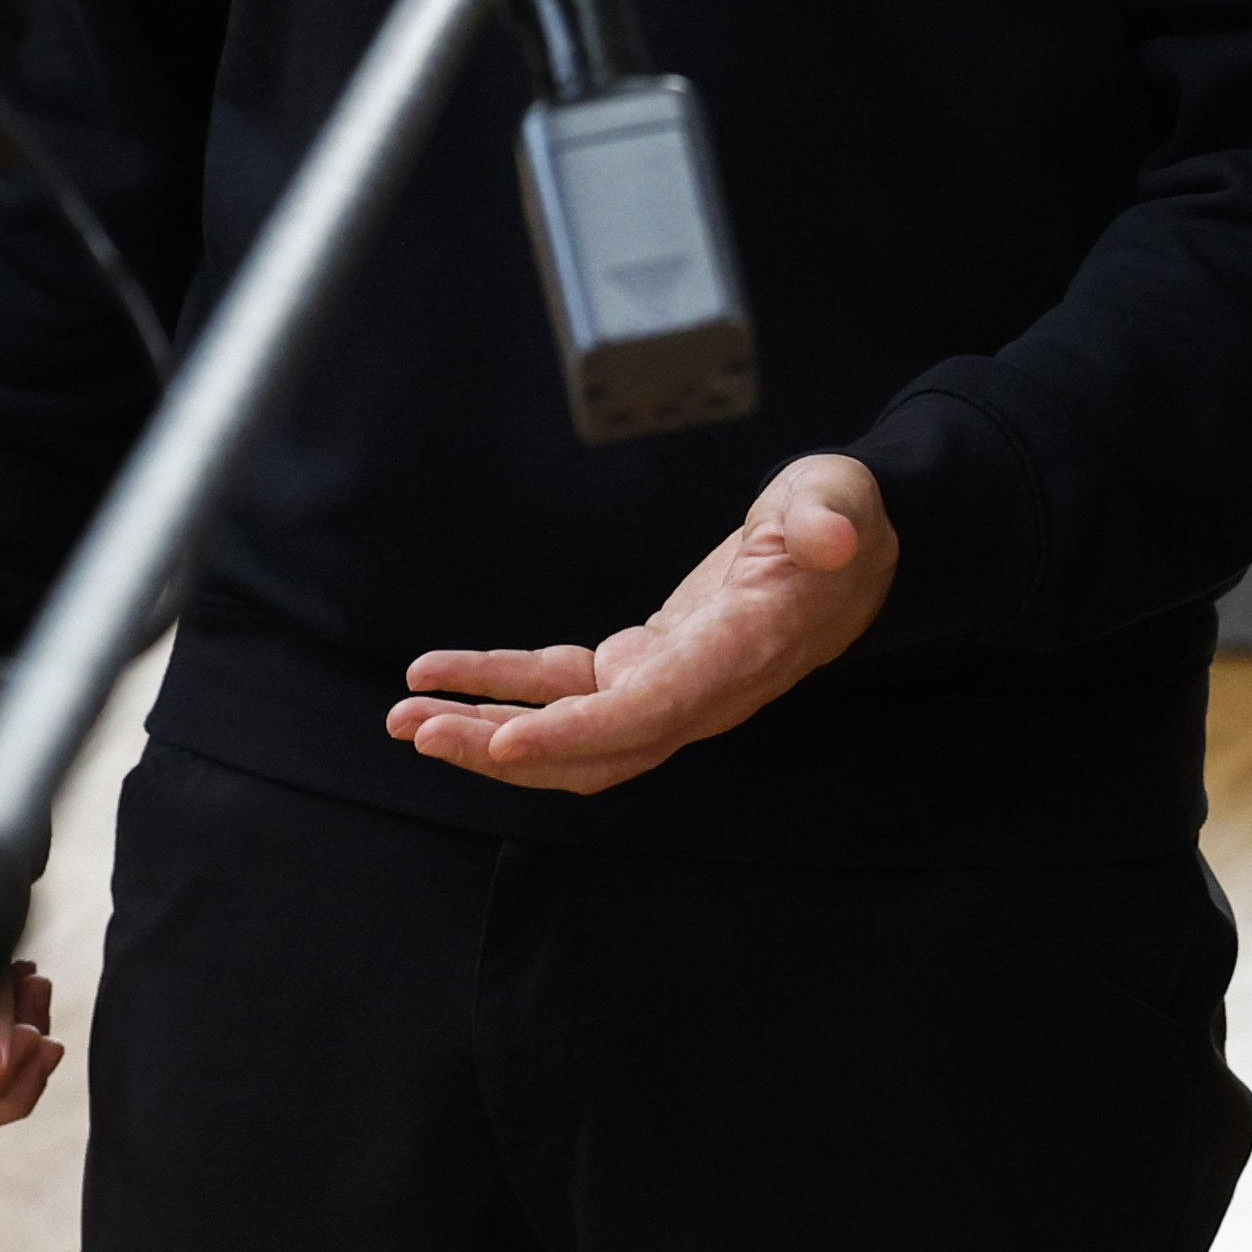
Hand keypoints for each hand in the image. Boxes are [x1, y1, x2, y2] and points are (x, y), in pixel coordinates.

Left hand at [388, 451, 898, 795]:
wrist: (844, 560)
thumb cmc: (837, 522)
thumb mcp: (839, 501)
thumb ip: (830, 517)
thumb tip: (831, 533)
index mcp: (741, 654)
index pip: (652, 711)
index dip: (577, 733)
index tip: (504, 739)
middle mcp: (698, 692)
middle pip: (592, 749)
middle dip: (504, 750)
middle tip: (419, 732)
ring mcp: (665, 688)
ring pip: (567, 736)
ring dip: (487, 732)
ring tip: (408, 720)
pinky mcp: (640, 668)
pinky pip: (561, 690)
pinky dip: (500, 687)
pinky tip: (440, 678)